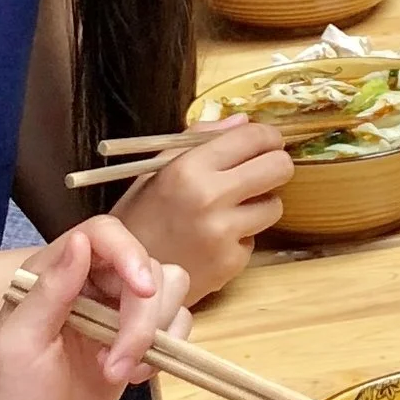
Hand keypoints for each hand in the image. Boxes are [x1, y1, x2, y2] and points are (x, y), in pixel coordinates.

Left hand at [0, 218, 188, 399]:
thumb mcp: (21, 345)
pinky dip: (167, 348)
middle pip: (146, 268)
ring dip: (154, 334)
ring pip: (169, 290)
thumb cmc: (11, 398)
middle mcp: (90, 283)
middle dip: (141, 320)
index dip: (130, 254)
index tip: (142, 291)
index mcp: (54, 273)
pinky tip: (136, 375)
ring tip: (120, 372)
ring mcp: (117, 311)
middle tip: (115, 368)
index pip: (105, 235)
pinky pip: (177, 322)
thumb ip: (51, 291)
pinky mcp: (138, 339)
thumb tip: (84, 242)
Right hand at [115, 116, 292, 301]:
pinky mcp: (231, 262)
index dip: (267, 136)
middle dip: (275, 166)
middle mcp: (209, 198)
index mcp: (188, 169)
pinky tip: (215, 240)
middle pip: (279, 167)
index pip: (253, 137)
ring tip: (231, 209)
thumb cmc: (138, 220)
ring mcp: (222, 234)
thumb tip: (242, 120)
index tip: (267, 141)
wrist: (120, 279)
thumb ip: (197, 140)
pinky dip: (242, 237)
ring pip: (274, 205)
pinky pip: (255, 238)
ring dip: (260, 204)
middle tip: (262, 171)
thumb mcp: (154, 171)